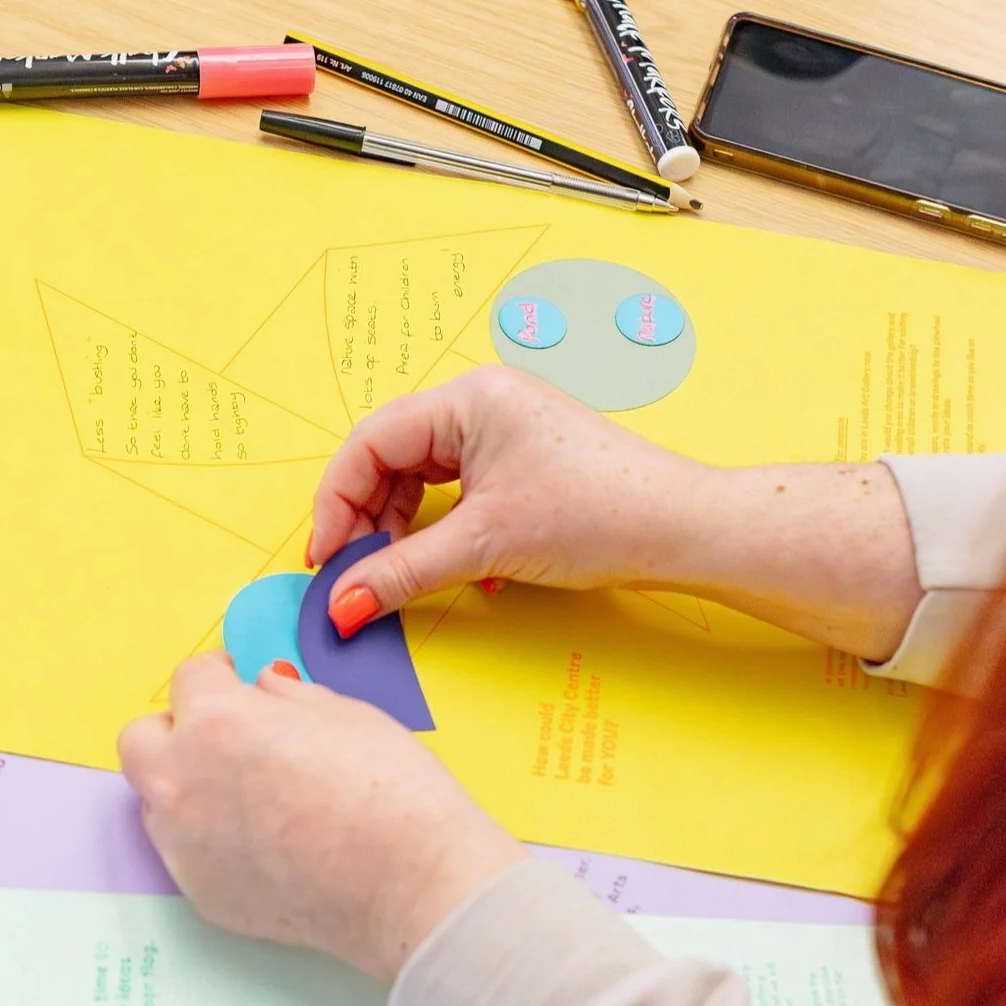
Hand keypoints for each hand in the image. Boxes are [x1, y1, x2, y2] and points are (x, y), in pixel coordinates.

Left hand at [117, 654, 525, 982]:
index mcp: (216, 721)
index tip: (236, 682)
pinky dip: (210, 839)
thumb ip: (285, 697)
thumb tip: (263, 689)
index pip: (191, 679)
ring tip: (249, 797)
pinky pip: (186, 851)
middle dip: (178, 730)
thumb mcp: (343, 712)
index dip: (220, 676)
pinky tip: (265, 843)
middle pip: (142, 740)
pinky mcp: (200, 893)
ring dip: (188, 787)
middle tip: (226, 736)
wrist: (410, 883)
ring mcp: (184, 844)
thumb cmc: (390, 790)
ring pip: (157, 800)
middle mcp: (182, 781)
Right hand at [308, 365, 720, 634]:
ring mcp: (503, 427)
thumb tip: (342, 607)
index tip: (325, 559)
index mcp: (468, 398)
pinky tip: (458, 567)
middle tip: (355, 574)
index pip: (370, 444)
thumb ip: (401, 574)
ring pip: (421, 477)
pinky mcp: (522, 458)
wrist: (680, 528)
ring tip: (401, 575)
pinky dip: (443, 529)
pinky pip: (456, 489)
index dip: (336, 504)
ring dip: (404, 529)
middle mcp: (481, 401)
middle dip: (368, 519)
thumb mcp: (484, 546)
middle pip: (391, 458)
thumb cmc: (597, 515)